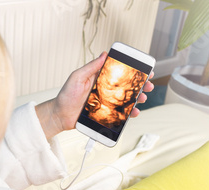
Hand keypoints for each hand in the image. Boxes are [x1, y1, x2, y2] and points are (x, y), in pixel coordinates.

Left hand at [35, 52, 154, 139]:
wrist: (60, 116)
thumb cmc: (66, 96)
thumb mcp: (77, 77)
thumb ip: (91, 67)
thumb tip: (103, 54)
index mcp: (100, 78)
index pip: (119, 71)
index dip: (132, 70)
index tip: (143, 68)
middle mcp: (105, 89)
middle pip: (127, 86)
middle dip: (140, 84)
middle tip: (148, 84)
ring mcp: (107, 102)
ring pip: (127, 99)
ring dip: (138, 98)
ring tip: (143, 98)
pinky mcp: (106, 114)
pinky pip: (121, 113)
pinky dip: (129, 113)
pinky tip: (134, 112)